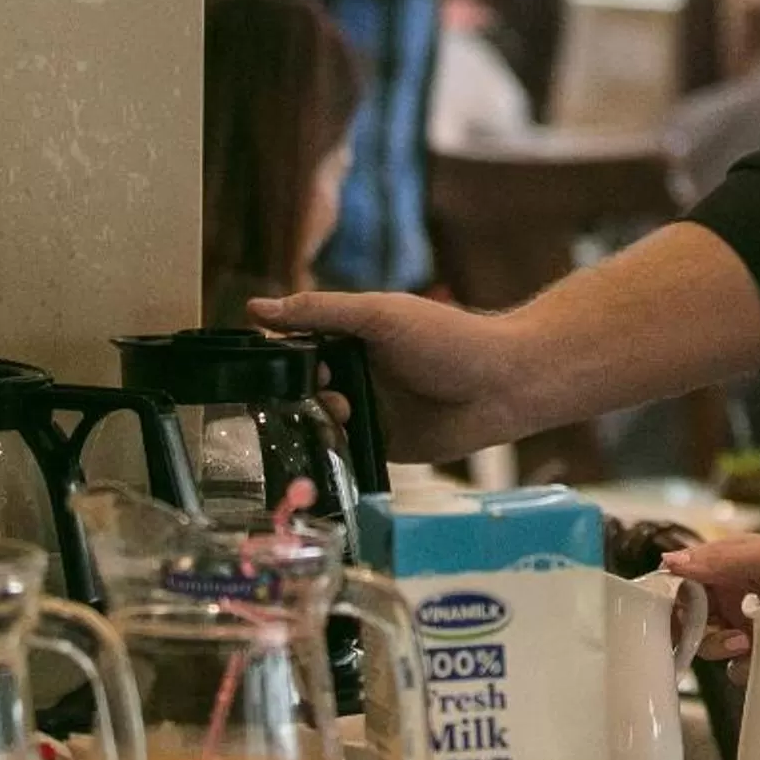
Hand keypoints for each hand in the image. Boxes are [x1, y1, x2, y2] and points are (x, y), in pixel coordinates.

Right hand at [249, 290, 538, 461]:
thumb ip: (320, 312)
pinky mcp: (383, 445)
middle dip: (300, 394)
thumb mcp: (380, 315)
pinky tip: (337, 445)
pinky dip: (334, 450)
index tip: (271, 367)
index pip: (298, 346)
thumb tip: (256, 307)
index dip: (282, 358)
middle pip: (304, 389)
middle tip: (324, 389)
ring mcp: (369, 410)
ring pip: (319, 422)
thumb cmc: (448, 338)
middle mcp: (356, 372)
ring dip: (318, 422)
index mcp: (352, 337)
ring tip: (343, 411)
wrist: (504, 385)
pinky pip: (345, 451)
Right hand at [661, 535, 759, 671]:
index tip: (677, 619)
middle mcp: (733, 591)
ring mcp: (747, 622)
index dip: (674, 600)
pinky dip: (743, 665)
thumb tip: (668, 562)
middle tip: (727, 637)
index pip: (683, 581)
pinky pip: (736, 666)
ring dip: (722, 647)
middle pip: (693, 618)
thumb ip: (722, 560)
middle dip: (701, 630)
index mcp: (729, 562)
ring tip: (749, 643)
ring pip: (712, 644)